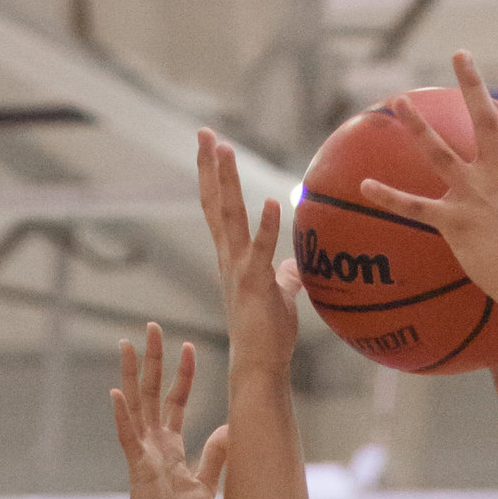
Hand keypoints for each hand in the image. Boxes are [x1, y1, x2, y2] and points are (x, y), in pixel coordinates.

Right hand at [112, 324, 226, 498]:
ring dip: (130, 375)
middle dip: (153, 360)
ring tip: (125, 344)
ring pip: (135, 406)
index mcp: (171, 447)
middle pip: (151, 393)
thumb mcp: (206, 485)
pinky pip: (127, 438)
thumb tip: (231, 429)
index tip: (189, 347)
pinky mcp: (136, 469)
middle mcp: (154, 444)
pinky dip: (122, 417)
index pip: (177, 402)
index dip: (183, 375)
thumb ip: (215, 456)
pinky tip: (115, 393)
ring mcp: (142, 454)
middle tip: (151, 327)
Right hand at [196, 131, 299, 376]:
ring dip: (227, 182)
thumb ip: (283, 278)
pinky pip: (260, 250)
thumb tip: (293, 266)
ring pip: (229, 218)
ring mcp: (238, 270)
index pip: (219, 210)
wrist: (260, 366)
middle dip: (210, 167)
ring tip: (224, 150)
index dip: (213, 178)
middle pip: (216, 204)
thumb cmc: (268, 335)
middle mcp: (228, 259)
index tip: (211, 147)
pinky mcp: (253, 284)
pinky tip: (270, 202)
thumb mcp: (279, 297)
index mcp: (232, 258)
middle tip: (205, 132)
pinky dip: (266, 227)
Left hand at [360, 55, 497, 327]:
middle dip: (471, 83)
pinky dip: (388, 197)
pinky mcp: (455, 222)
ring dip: (417, 126)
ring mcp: (475, 196)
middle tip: (460, 54)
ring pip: (439, 153)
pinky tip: (364, 184)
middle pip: (483, 120)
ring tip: (400, 101)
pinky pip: (414, 208)